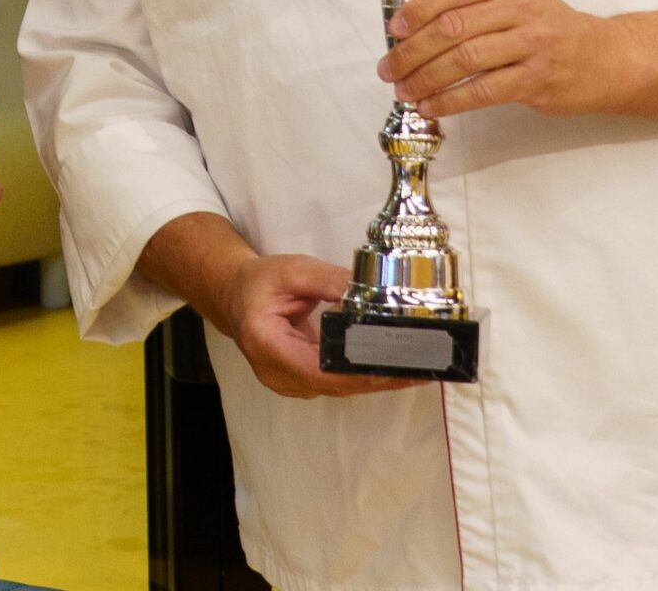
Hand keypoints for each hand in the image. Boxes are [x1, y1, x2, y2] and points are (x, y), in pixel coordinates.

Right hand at [217, 253, 415, 399]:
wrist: (235, 296)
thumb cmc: (258, 283)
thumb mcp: (293, 270)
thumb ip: (330, 281)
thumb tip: (368, 294)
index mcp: (267, 344)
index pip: (320, 369)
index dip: (360, 371)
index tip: (396, 363)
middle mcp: (276, 373)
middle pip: (337, 384)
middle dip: (381, 375)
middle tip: (422, 363)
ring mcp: (288, 383)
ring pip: (341, 388)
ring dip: (377, 378)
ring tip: (416, 365)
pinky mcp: (300, 383)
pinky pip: (337, 385)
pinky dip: (363, 375)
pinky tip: (391, 366)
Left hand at [380, 0, 629, 119]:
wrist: (604, 57)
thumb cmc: (547, 27)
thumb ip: (471, 1)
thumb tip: (411, 18)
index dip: (419, 8)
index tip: (395, 29)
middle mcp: (522, 9)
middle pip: (453, 27)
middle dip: (412, 51)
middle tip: (388, 68)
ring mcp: (532, 45)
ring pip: (465, 60)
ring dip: (425, 78)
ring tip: (403, 89)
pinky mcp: (536, 80)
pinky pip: (483, 91)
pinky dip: (450, 100)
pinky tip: (430, 106)